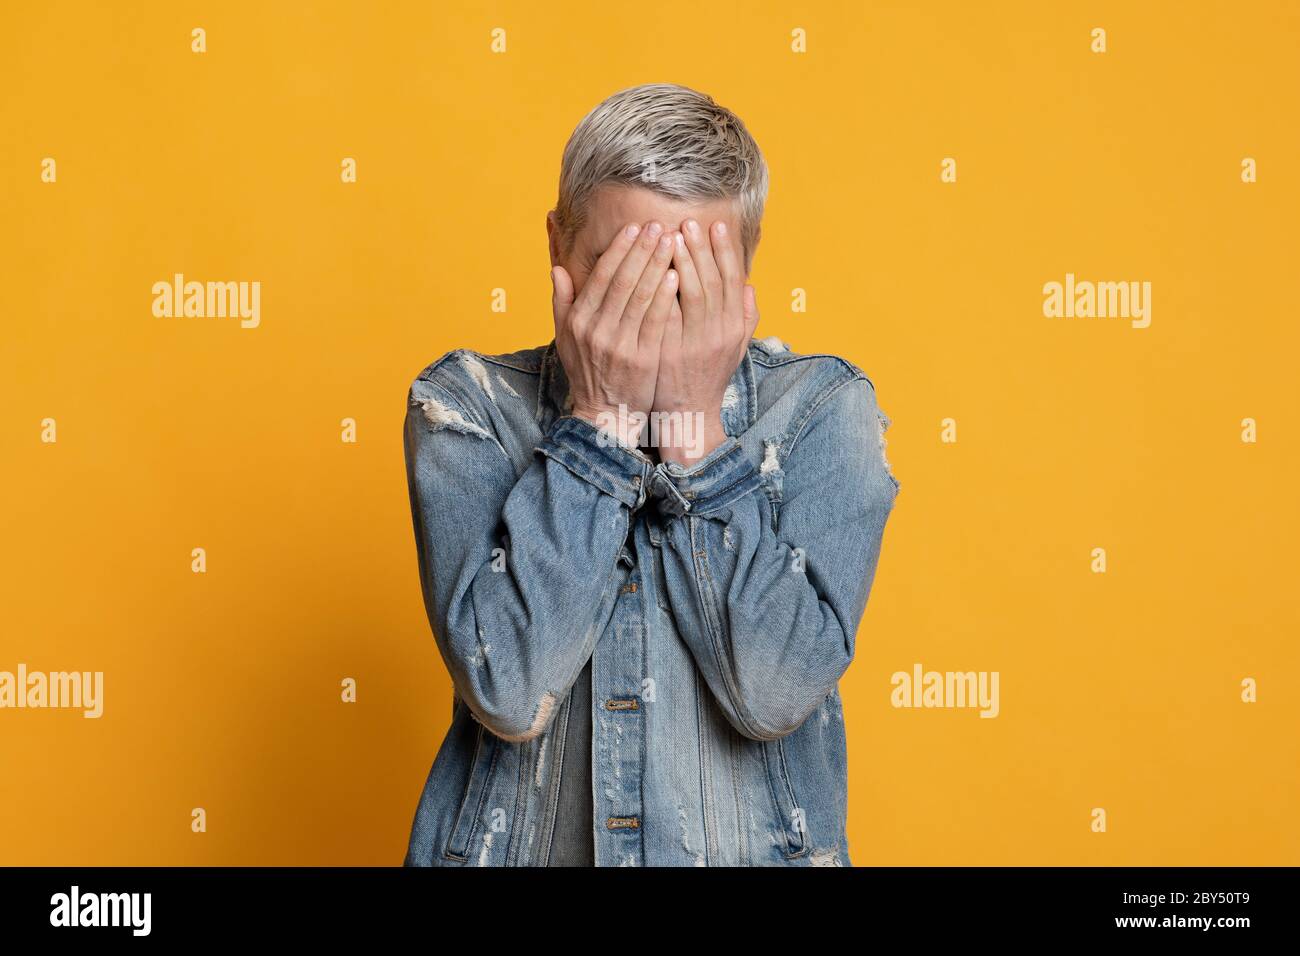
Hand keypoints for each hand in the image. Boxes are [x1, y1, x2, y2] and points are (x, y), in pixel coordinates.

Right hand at [552, 220, 678, 448]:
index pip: (602, 276)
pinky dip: (665, 297)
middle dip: (642, 250)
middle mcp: (596, 330)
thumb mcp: (566, 339)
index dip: (619, 250)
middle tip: (659, 225)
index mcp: (579, 321)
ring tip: (673, 242)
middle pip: (623, 281)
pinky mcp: (641, 360)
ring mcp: (619, 345)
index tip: (635, 228)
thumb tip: (556, 269)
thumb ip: (562, 302)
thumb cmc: (588, 372)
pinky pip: (655, 322)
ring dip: (657, 265)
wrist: (605, 414)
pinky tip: (676, 276)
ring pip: (640, 297)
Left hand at [653, 218, 758, 465]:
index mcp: (733, 327)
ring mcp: (694, 343)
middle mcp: (717, 333)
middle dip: (701, 249)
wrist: (688, 413)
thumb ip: (745, 317)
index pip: (731, 281)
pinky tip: (655, 269)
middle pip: (711, 281)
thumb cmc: (708, 376)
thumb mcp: (735, 347)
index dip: (725, 253)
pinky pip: (667, 314)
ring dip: (683, 262)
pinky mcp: (670, 352)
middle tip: (690, 222)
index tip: (717, 227)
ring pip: (691, 294)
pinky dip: (663, 290)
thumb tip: (750, 285)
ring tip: (672, 235)